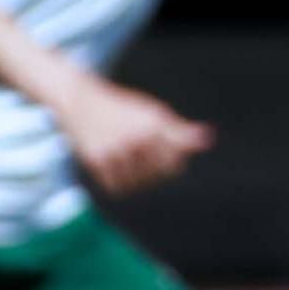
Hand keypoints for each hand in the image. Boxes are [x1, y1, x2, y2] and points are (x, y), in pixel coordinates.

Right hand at [56, 79, 213, 194]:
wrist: (79, 101)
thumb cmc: (122, 109)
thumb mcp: (153, 113)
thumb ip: (180, 131)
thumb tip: (209, 139)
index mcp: (154, 125)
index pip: (174, 164)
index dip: (171, 165)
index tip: (163, 156)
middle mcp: (136, 138)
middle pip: (157, 176)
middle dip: (153, 172)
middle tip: (140, 159)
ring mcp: (116, 150)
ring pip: (137, 185)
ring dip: (135, 180)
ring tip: (128, 163)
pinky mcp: (96, 160)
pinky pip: (117, 189)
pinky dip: (119, 185)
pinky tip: (117, 170)